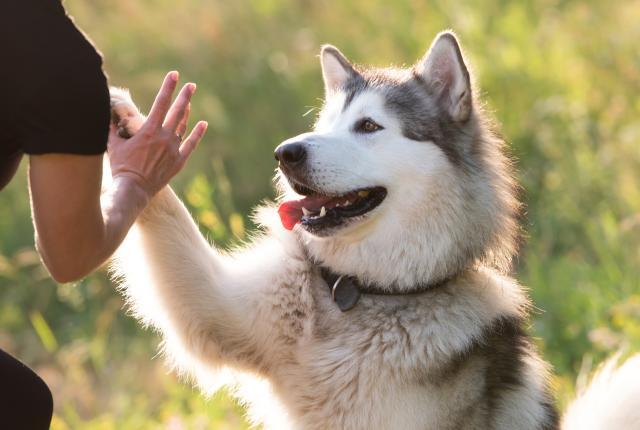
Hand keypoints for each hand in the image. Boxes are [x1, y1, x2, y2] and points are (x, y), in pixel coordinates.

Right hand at [108, 71, 207, 198]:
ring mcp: (173, 150)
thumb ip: (112, 126)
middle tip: (191, 85)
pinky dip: (197, 134)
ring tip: (189, 102)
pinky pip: (190, 145)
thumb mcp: (113, 143)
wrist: (133, 189)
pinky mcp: (178, 162)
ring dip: (186, 113)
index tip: (174, 75)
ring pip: (183, 127)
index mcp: (149, 130)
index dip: (168, 87)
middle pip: (177, 112)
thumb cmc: (120, 166)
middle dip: (184, 96)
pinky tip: (203, 124)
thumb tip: (105, 111)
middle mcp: (164, 138)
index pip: (161, 103)